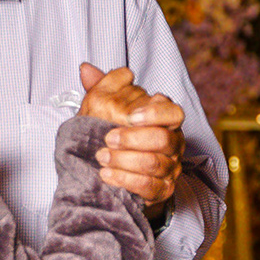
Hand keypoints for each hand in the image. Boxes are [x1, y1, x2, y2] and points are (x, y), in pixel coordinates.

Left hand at [78, 61, 184, 213]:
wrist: (116, 171)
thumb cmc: (115, 135)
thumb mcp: (105, 110)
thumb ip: (100, 88)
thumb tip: (86, 70)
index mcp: (164, 119)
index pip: (173, 112)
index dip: (155, 113)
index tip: (129, 116)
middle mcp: (173, 142)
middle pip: (164, 139)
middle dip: (133, 139)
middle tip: (107, 138)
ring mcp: (170, 167)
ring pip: (155, 164)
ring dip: (124, 160)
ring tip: (101, 157)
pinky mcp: (163, 189)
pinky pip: (149, 187)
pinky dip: (125, 180)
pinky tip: (106, 175)